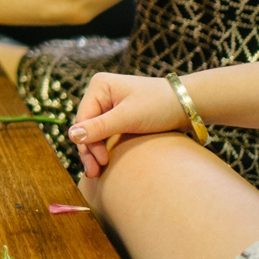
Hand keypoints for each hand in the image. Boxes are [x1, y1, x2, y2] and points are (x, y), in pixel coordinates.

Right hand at [69, 72, 188, 177]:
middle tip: (95, 173)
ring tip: (98, 172)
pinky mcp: (119, 116)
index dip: (87, 142)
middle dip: (90, 150)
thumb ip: (99, 127)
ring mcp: (109, 105)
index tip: (100, 162)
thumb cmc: (160, 106)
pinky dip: (105, 148)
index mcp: (99, 86)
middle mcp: (101, 93)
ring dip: (96, 151)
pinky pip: (105, 134)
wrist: (188, 105)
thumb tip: (70, 136)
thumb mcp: (128, 117)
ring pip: (95, 133)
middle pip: (86, 126)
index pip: (83, 118)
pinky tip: (106, 162)